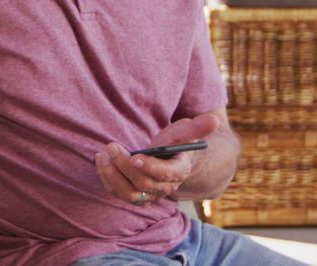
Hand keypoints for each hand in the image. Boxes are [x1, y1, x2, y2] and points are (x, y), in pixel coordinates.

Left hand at [94, 114, 218, 204]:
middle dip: (124, 165)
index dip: (150, 167)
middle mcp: (164, 187)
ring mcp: (149, 195)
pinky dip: (107, 178)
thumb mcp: (186, 132)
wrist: (170, 161)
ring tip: (104, 154)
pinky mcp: (134, 195)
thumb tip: (215, 119)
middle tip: (111, 146)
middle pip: (143, 184)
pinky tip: (101, 160)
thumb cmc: (177, 144)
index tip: (134, 156)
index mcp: (179, 171)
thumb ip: (198, 127)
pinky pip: (118, 193)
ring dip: (112, 175)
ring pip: (128, 194)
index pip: (166, 174)